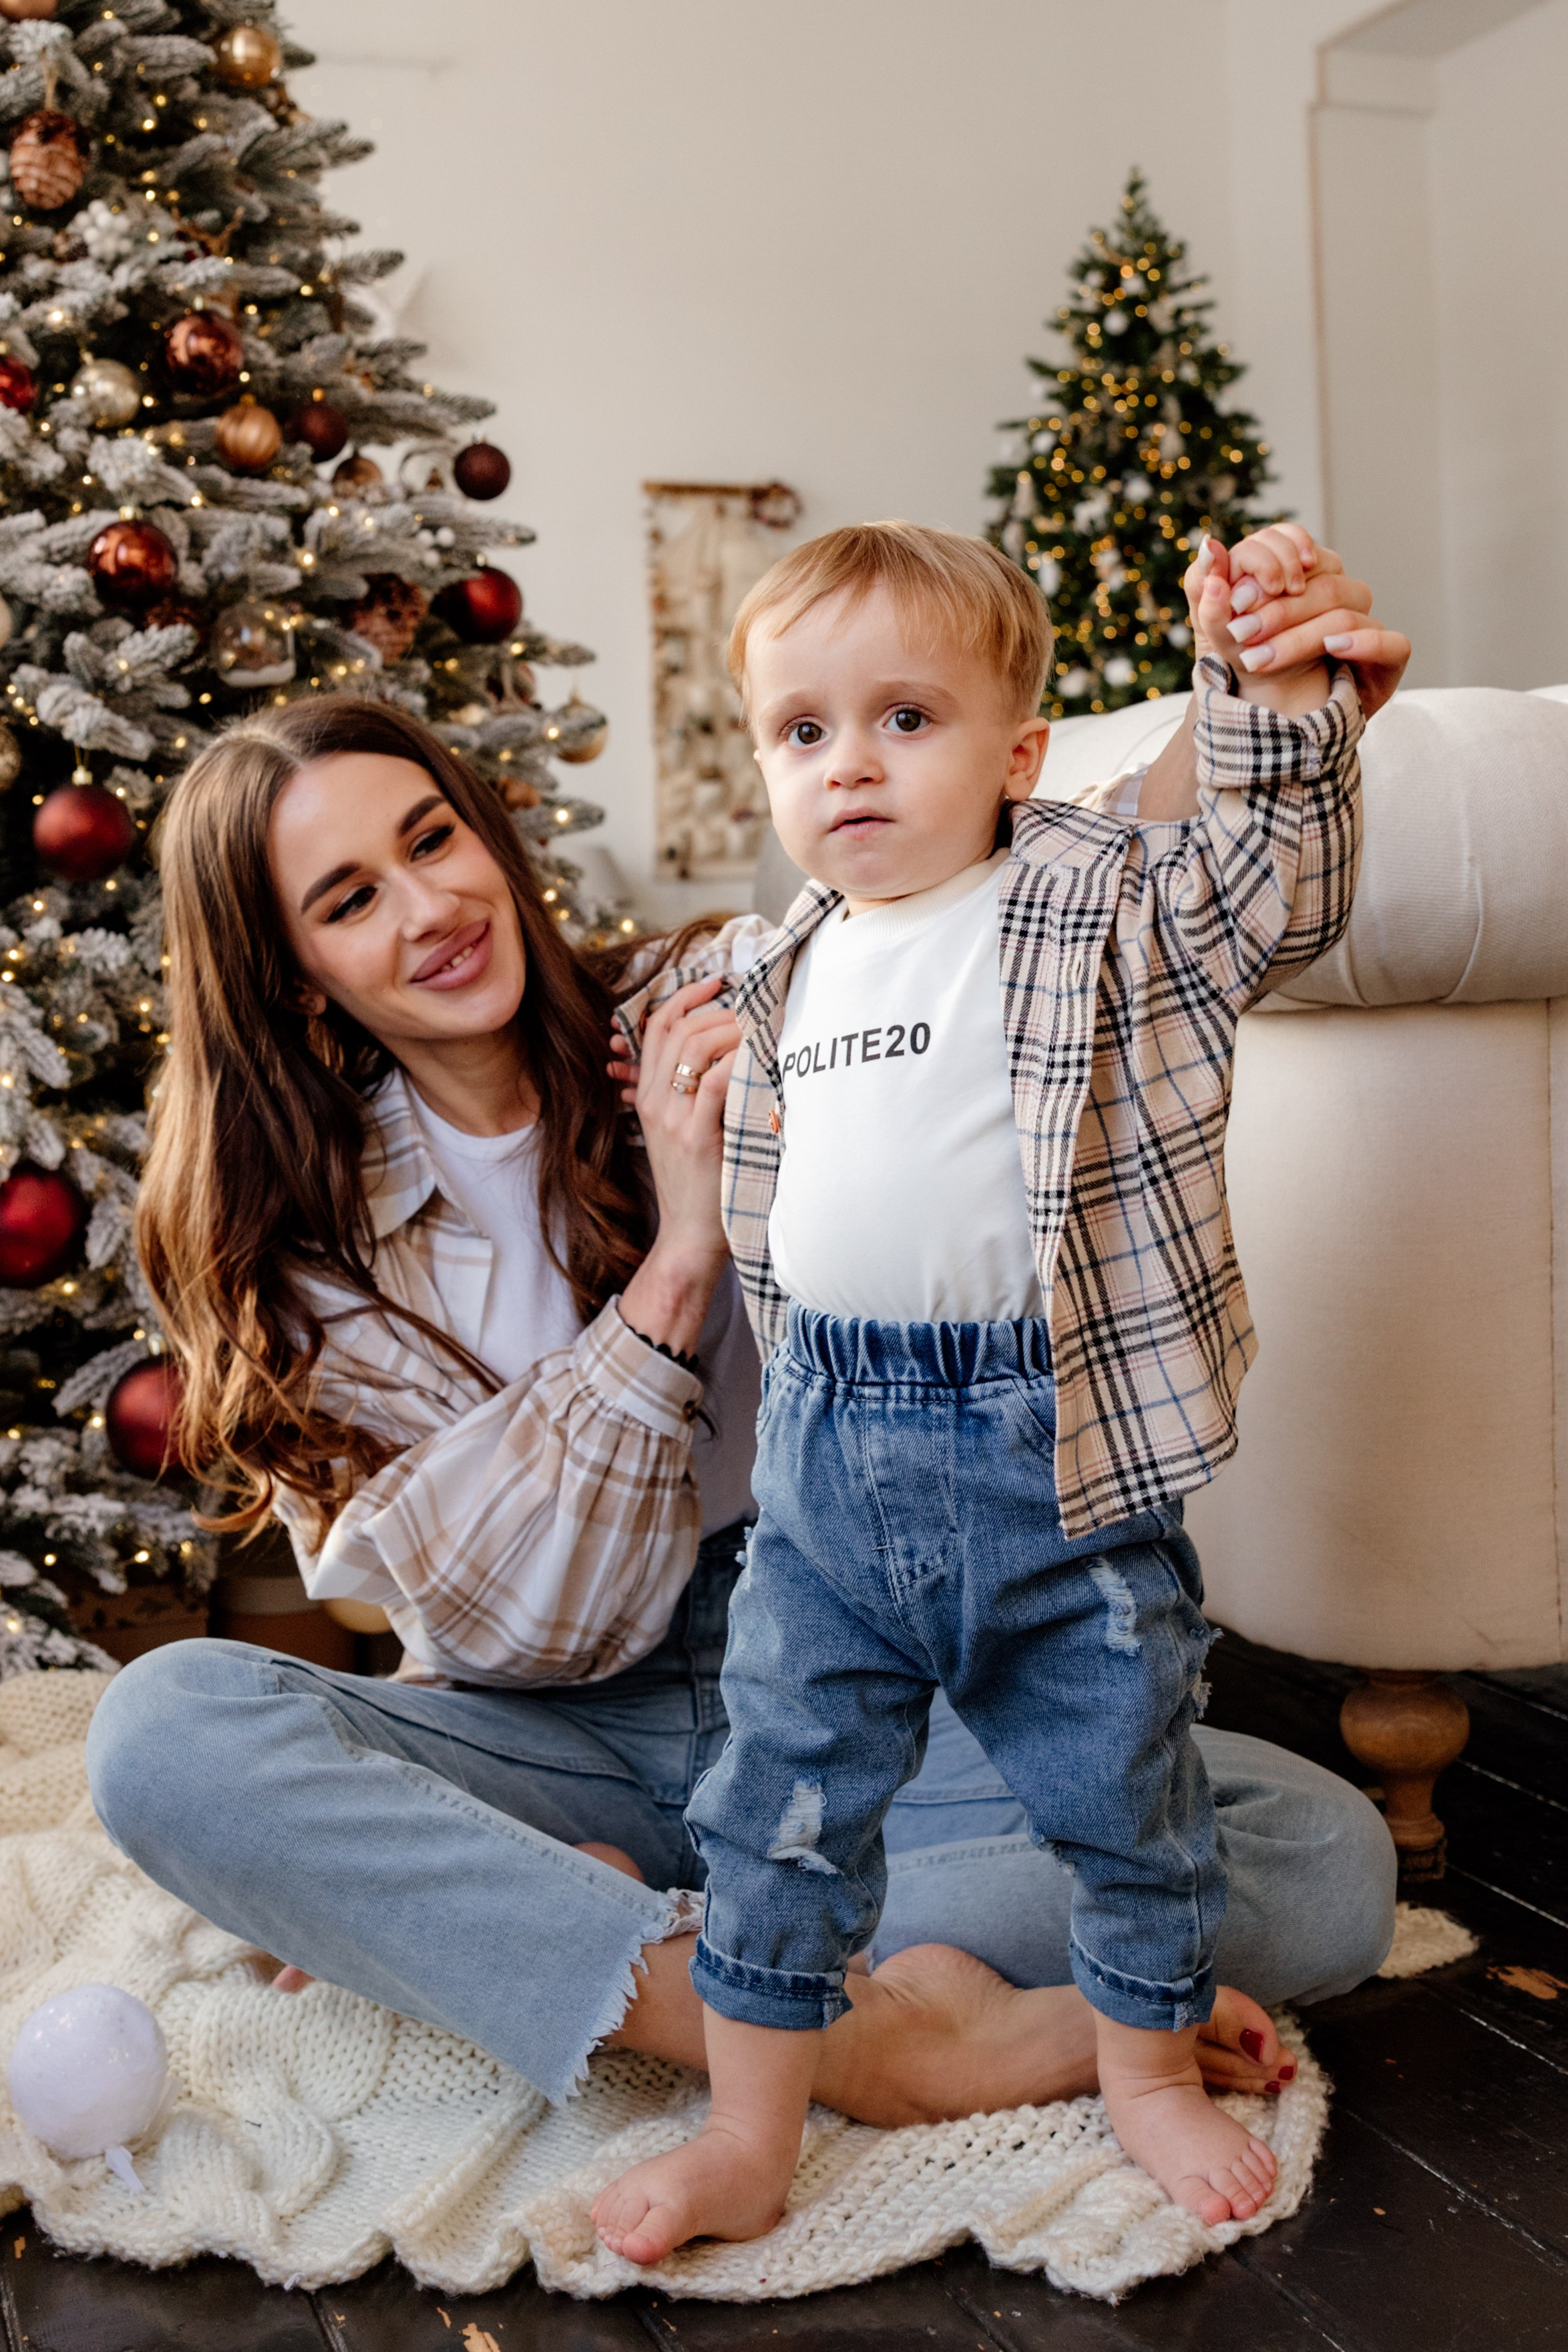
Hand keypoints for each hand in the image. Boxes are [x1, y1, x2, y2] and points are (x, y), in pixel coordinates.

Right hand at [612, 974, 740, 1357]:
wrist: (689, 1239)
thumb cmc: (699, 1186)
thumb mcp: (681, 1132)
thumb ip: (690, 1094)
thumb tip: (726, 1054)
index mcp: (647, 1095)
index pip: (657, 1026)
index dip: (687, 997)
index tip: (718, 983)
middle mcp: (654, 1101)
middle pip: (679, 1028)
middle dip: (720, 1010)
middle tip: (753, 1012)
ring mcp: (674, 1119)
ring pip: (697, 1047)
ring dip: (734, 1031)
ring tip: (760, 1034)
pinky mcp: (698, 1138)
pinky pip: (717, 1081)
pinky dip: (741, 1061)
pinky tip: (761, 1061)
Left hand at [1185, 525, 1410, 718]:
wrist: (1274, 711)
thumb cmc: (1247, 658)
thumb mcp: (1218, 627)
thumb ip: (1208, 589)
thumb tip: (1207, 544)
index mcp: (1306, 573)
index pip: (1299, 549)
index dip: (1271, 569)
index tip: (1236, 599)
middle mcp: (1341, 590)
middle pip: (1322, 584)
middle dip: (1277, 611)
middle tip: (1240, 633)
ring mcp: (1367, 622)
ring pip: (1346, 613)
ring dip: (1301, 636)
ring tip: (1259, 659)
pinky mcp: (1389, 657)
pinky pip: (1393, 643)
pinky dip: (1363, 643)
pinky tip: (1331, 649)